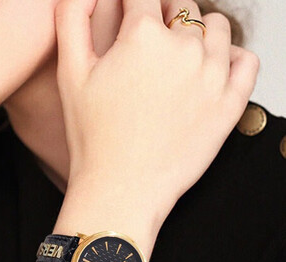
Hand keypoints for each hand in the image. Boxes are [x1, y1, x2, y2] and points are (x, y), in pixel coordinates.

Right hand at [54, 0, 258, 220]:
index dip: (130, 4)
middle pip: (181, 8)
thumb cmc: (94, 139)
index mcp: (144, 35)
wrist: (121, 189)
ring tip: (176, 58)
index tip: (127, 18)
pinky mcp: (228, 105)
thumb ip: (72, 19)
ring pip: (216, 28)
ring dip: (197, 32)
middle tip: (146, 46)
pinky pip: (245, 61)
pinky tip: (209, 69)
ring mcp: (212, 76)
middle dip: (163, 17)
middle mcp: (185, 48)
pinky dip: (231, 56)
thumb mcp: (70, 74)